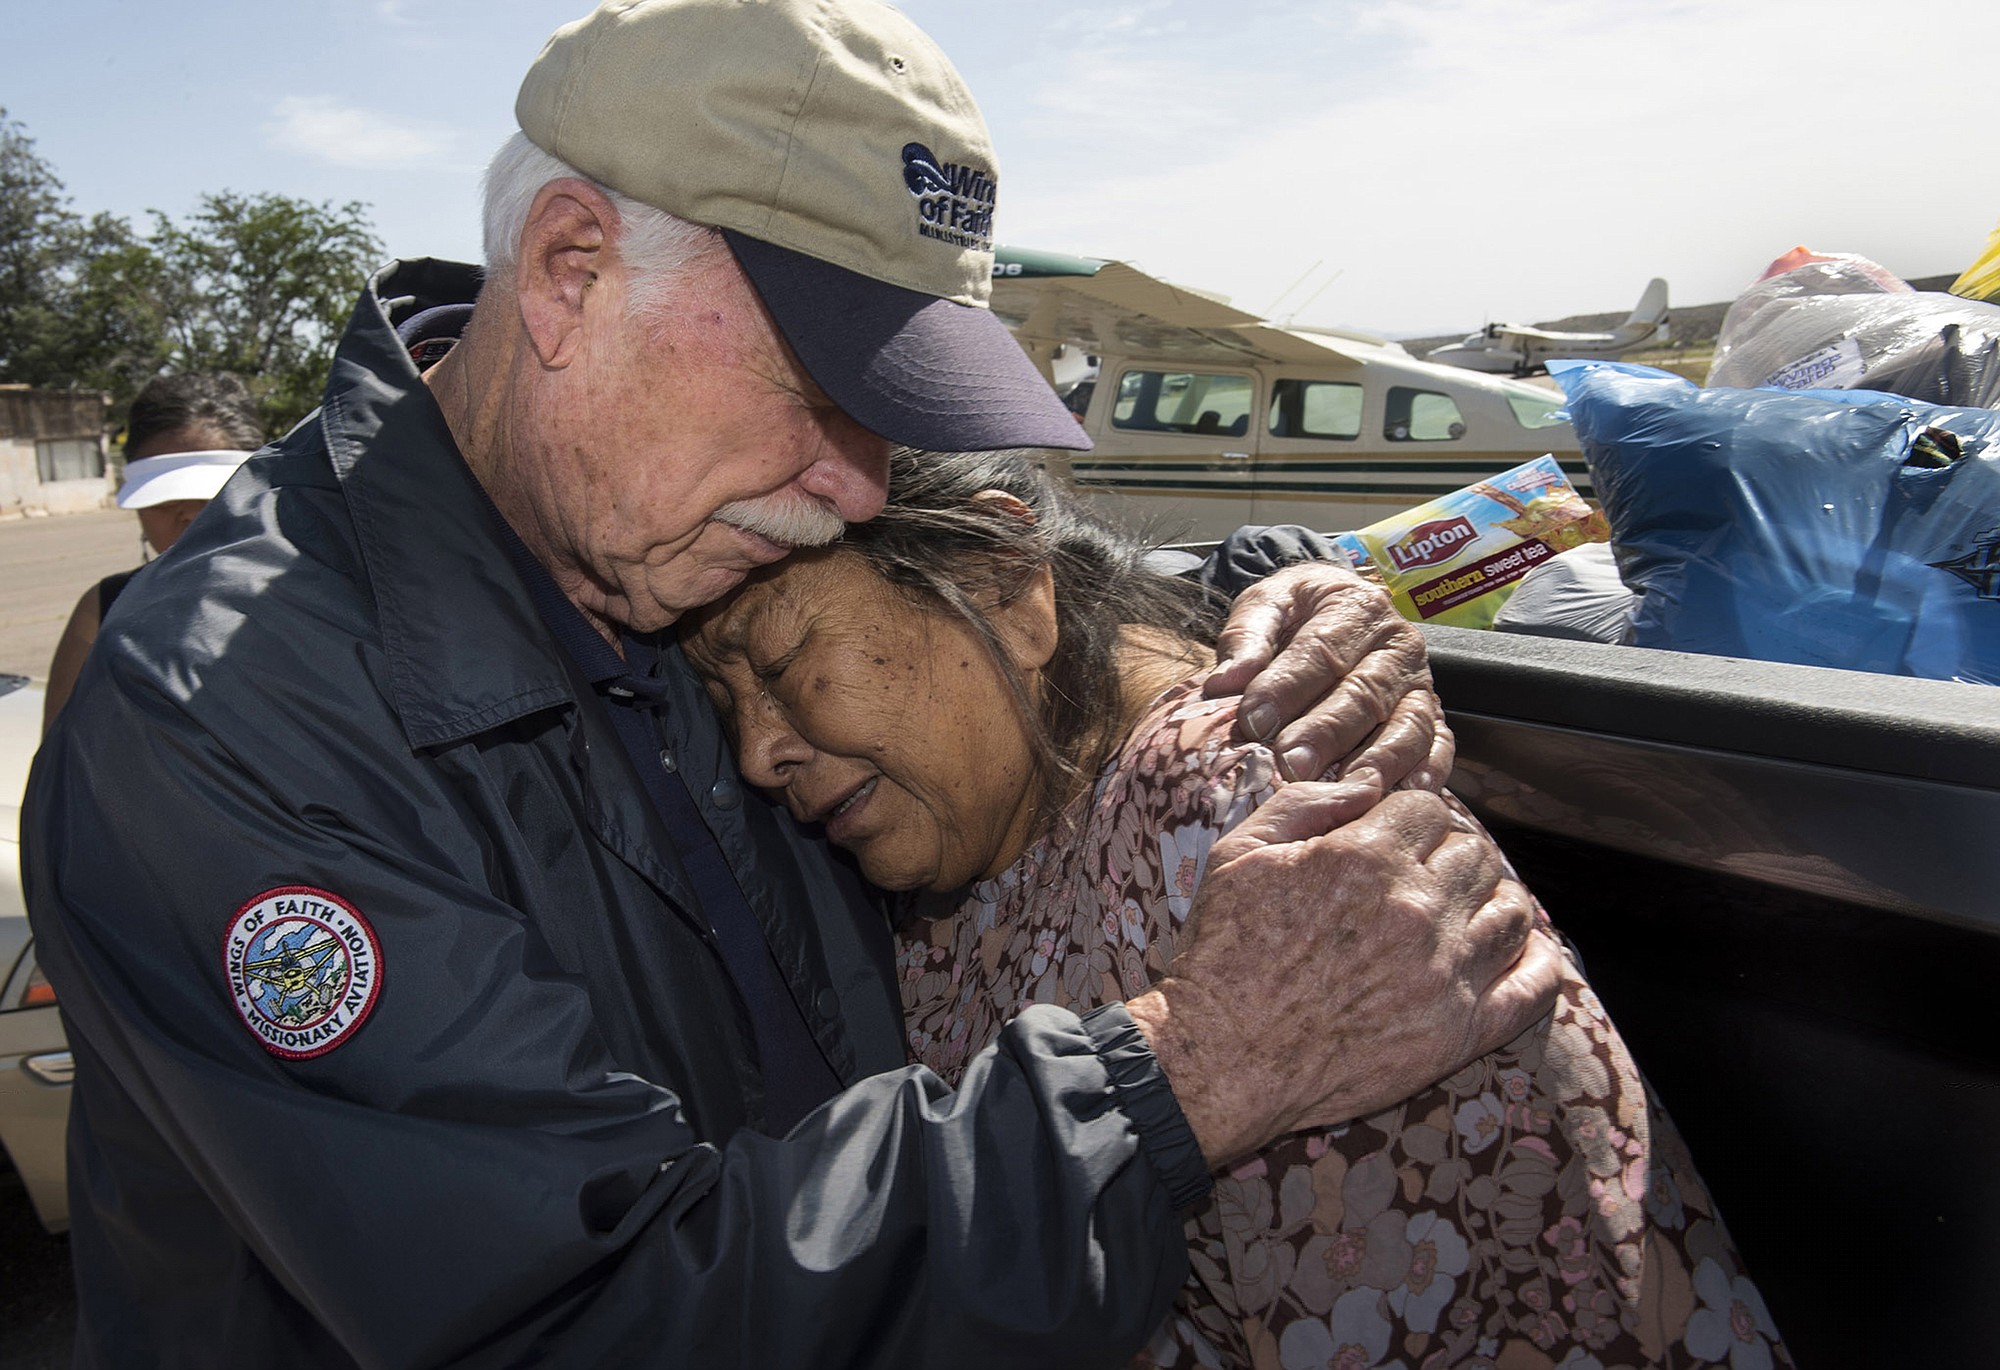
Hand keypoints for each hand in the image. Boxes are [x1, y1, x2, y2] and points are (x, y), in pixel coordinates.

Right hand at [1125, 785, 1559, 1169]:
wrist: (1223, 1058)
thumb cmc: (1223, 956)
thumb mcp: (1240, 853)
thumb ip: (1307, 803)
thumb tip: (1367, 784)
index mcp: (1366, 857)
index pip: (1430, 808)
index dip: (1412, 818)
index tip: (1397, 838)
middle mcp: (1418, 909)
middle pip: (1476, 854)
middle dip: (1451, 856)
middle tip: (1426, 877)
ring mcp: (1446, 973)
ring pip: (1514, 911)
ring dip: (1494, 902)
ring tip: (1468, 912)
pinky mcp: (1460, 1031)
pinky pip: (1534, 987)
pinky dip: (1540, 965)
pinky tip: (1525, 956)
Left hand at [1204, 563, 1451, 787]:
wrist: (1340, 608)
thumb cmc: (1298, 614)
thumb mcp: (1268, 605)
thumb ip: (1246, 638)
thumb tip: (1225, 682)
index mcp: (1356, 607)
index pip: (1320, 649)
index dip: (1287, 687)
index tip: (1253, 721)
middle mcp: (1397, 644)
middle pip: (1363, 693)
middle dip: (1326, 732)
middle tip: (1292, 765)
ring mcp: (1420, 682)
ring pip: (1406, 723)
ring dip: (1377, 760)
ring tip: (1346, 790)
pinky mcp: (1434, 715)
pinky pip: (1438, 744)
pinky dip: (1429, 769)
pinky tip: (1407, 793)